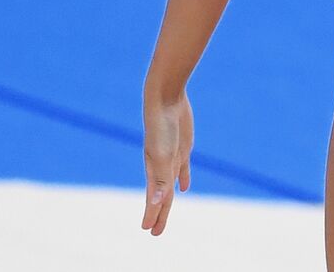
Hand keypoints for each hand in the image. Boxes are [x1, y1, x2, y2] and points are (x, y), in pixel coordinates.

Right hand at [141, 88, 192, 235]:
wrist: (165, 99)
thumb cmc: (162, 127)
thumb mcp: (163, 154)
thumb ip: (161, 178)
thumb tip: (158, 202)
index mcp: (154, 170)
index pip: (156, 199)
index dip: (152, 214)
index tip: (148, 230)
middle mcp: (161, 166)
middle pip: (162, 196)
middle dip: (159, 214)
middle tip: (155, 233)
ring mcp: (172, 157)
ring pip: (170, 184)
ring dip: (168, 200)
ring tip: (165, 212)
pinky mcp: (182, 147)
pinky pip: (182, 169)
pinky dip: (183, 179)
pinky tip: (185, 187)